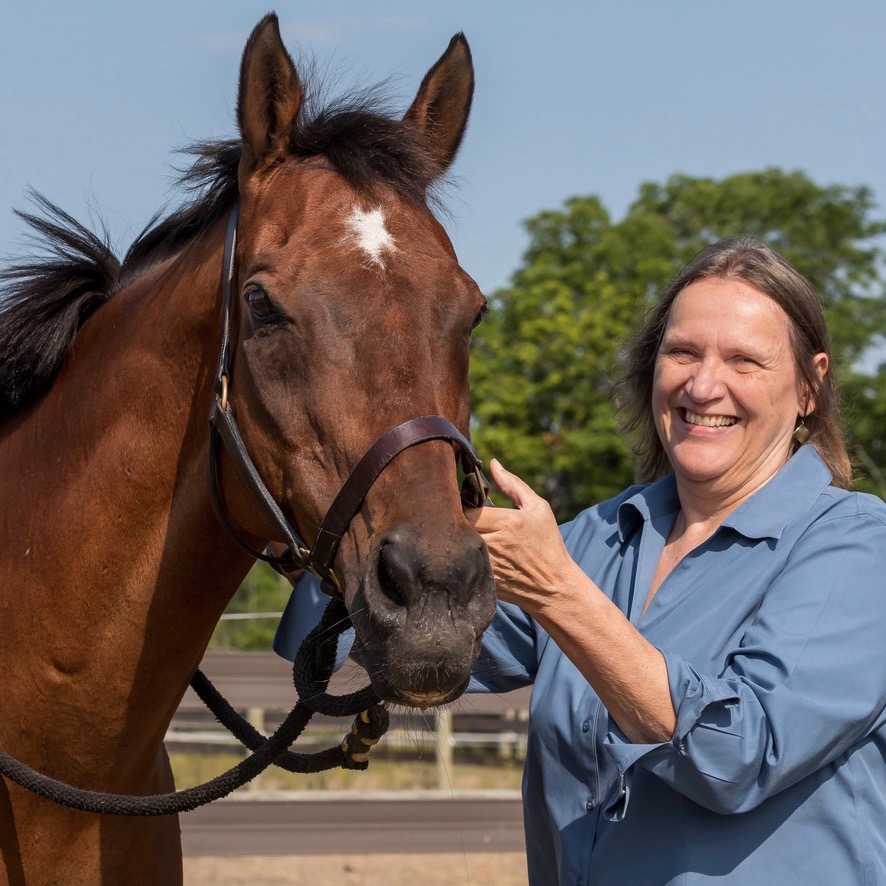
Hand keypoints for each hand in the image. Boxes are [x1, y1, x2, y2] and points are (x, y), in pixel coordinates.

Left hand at [465, 459, 585, 619]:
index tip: (463, 504)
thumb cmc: (548, 543)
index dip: (461, 505)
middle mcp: (494, 544)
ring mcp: (487, 565)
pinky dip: (461, 558)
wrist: (554, 587)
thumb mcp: (538, 509)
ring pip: (457, 547)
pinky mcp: (482, 581)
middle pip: (458, 528)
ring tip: (459, 535)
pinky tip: (465, 555)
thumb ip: (513, 485)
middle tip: (456, 517)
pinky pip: (462, 565)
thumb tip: (493, 463)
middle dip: (455, 522)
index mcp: (506, 523)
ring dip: (456, 540)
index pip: (467, 509)